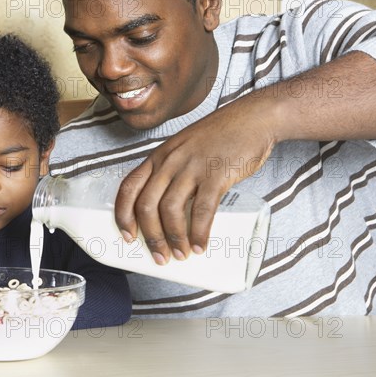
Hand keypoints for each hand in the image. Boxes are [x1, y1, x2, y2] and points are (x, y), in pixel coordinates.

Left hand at [114, 106, 275, 264]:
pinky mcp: (216, 174)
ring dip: (173, 238)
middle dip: (150, 237)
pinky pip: (202, 209)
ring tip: (181, 254)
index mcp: (158, 157)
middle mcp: (169, 161)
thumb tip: (169, 212)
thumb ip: (173, 172)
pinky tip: (200, 245)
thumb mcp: (184, 148)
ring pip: (171, 210)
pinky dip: (199, 232)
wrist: (252, 119)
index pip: (129, 188)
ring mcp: (191, 167)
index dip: (123, 215)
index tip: (128, 237)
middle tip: (159, 257)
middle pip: (147, 205)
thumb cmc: (219, 137)